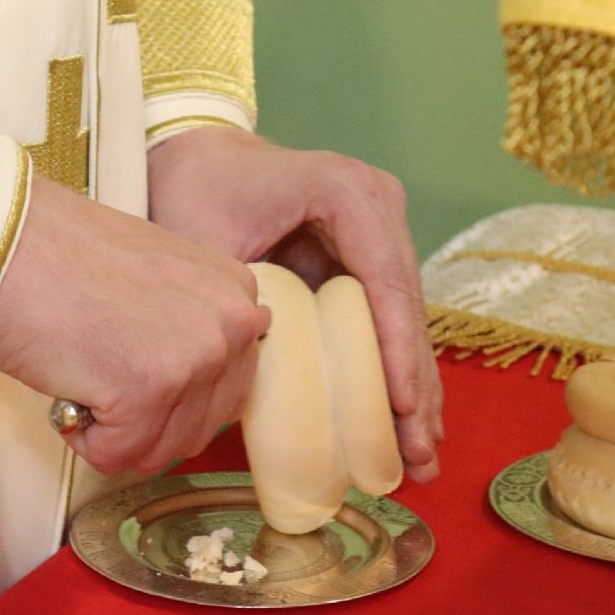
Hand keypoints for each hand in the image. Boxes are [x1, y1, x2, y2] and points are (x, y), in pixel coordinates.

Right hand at [0, 178, 270, 474]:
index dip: (174, 393)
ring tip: (83, 373)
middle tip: (102, 371)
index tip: (133, 363)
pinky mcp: (146, 393)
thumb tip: (196, 375)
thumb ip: (195, 320)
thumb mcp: (160, 271)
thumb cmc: (62, 253)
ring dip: (113, 430)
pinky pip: (118, 456)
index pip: (229, 388)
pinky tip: (68, 388)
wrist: (3, 238)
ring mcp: (194, 360)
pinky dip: (84, 438)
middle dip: (146, 420)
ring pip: (160, 450)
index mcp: (236, 294)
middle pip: (199, 428)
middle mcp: (230, 327)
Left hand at [146, 126, 441, 482]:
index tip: (402, 407)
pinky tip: (404, 427)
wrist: (193, 155)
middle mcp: (379, 208)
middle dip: (414, 389)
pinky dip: (392, 375)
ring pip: (405, 324)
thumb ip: (234, 301)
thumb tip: (255, 384)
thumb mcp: (206, 242)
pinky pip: (385, 324)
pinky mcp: (368, 260)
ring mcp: (380, 234)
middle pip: (406, 310)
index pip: (383, 282)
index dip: (396, 351)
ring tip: (421, 459)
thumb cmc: (194, 190)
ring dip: (413, 393)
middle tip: (420, 456)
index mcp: (346, 192)